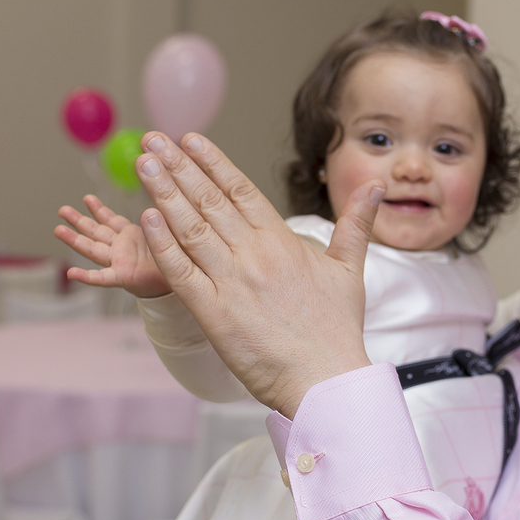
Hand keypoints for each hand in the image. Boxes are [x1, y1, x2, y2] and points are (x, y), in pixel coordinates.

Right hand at [55, 195, 170, 297]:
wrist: (182, 282)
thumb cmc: (178, 257)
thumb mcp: (168, 230)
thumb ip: (160, 216)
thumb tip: (164, 190)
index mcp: (131, 235)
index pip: (111, 220)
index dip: (100, 210)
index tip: (88, 198)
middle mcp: (121, 247)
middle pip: (95, 232)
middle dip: (78, 221)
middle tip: (62, 210)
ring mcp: (119, 261)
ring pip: (92, 249)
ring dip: (75, 240)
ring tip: (58, 230)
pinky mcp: (123, 276)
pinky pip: (102, 277)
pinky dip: (86, 277)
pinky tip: (71, 274)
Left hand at [134, 131, 383, 417]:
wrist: (326, 380)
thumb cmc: (338, 330)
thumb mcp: (350, 270)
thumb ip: (356, 225)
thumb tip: (376, 185)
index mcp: (283, 242)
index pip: (241, 191)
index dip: (213, 163)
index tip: (190, 140)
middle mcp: (255, 255)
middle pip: (210, 201)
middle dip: (179, 167)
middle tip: (154, 139)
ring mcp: (232, 282)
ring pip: (190, 228)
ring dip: (164, 192)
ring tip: (144, 164)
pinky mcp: (214, 313)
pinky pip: (180, 272)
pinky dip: (162, 243)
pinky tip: (146, 217)